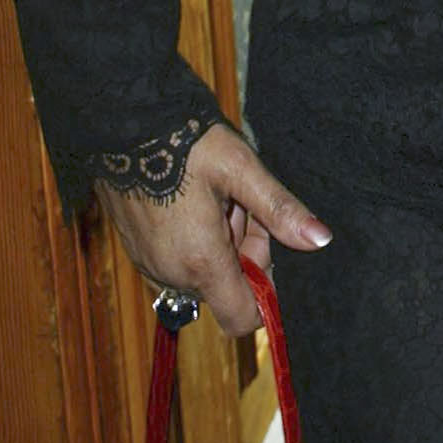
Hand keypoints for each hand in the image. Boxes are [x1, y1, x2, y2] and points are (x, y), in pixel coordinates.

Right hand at [97, 124, 330, 336]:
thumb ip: (280, 210)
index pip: (242, 318)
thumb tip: (320, 239)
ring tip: (214, 195)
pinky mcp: (136, 252)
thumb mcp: (241, 170)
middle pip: (225, 288)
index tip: (264, 242)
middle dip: (242, 250)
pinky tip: (192, 200)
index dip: (263, 288)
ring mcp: (149, 264)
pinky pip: (176, 262)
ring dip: (218, 244)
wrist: (123, 124)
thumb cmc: (186, 143)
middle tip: (239, 202)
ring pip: (202, 273)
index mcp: (201, 262)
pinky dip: (192, 240)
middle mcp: (171, 274)